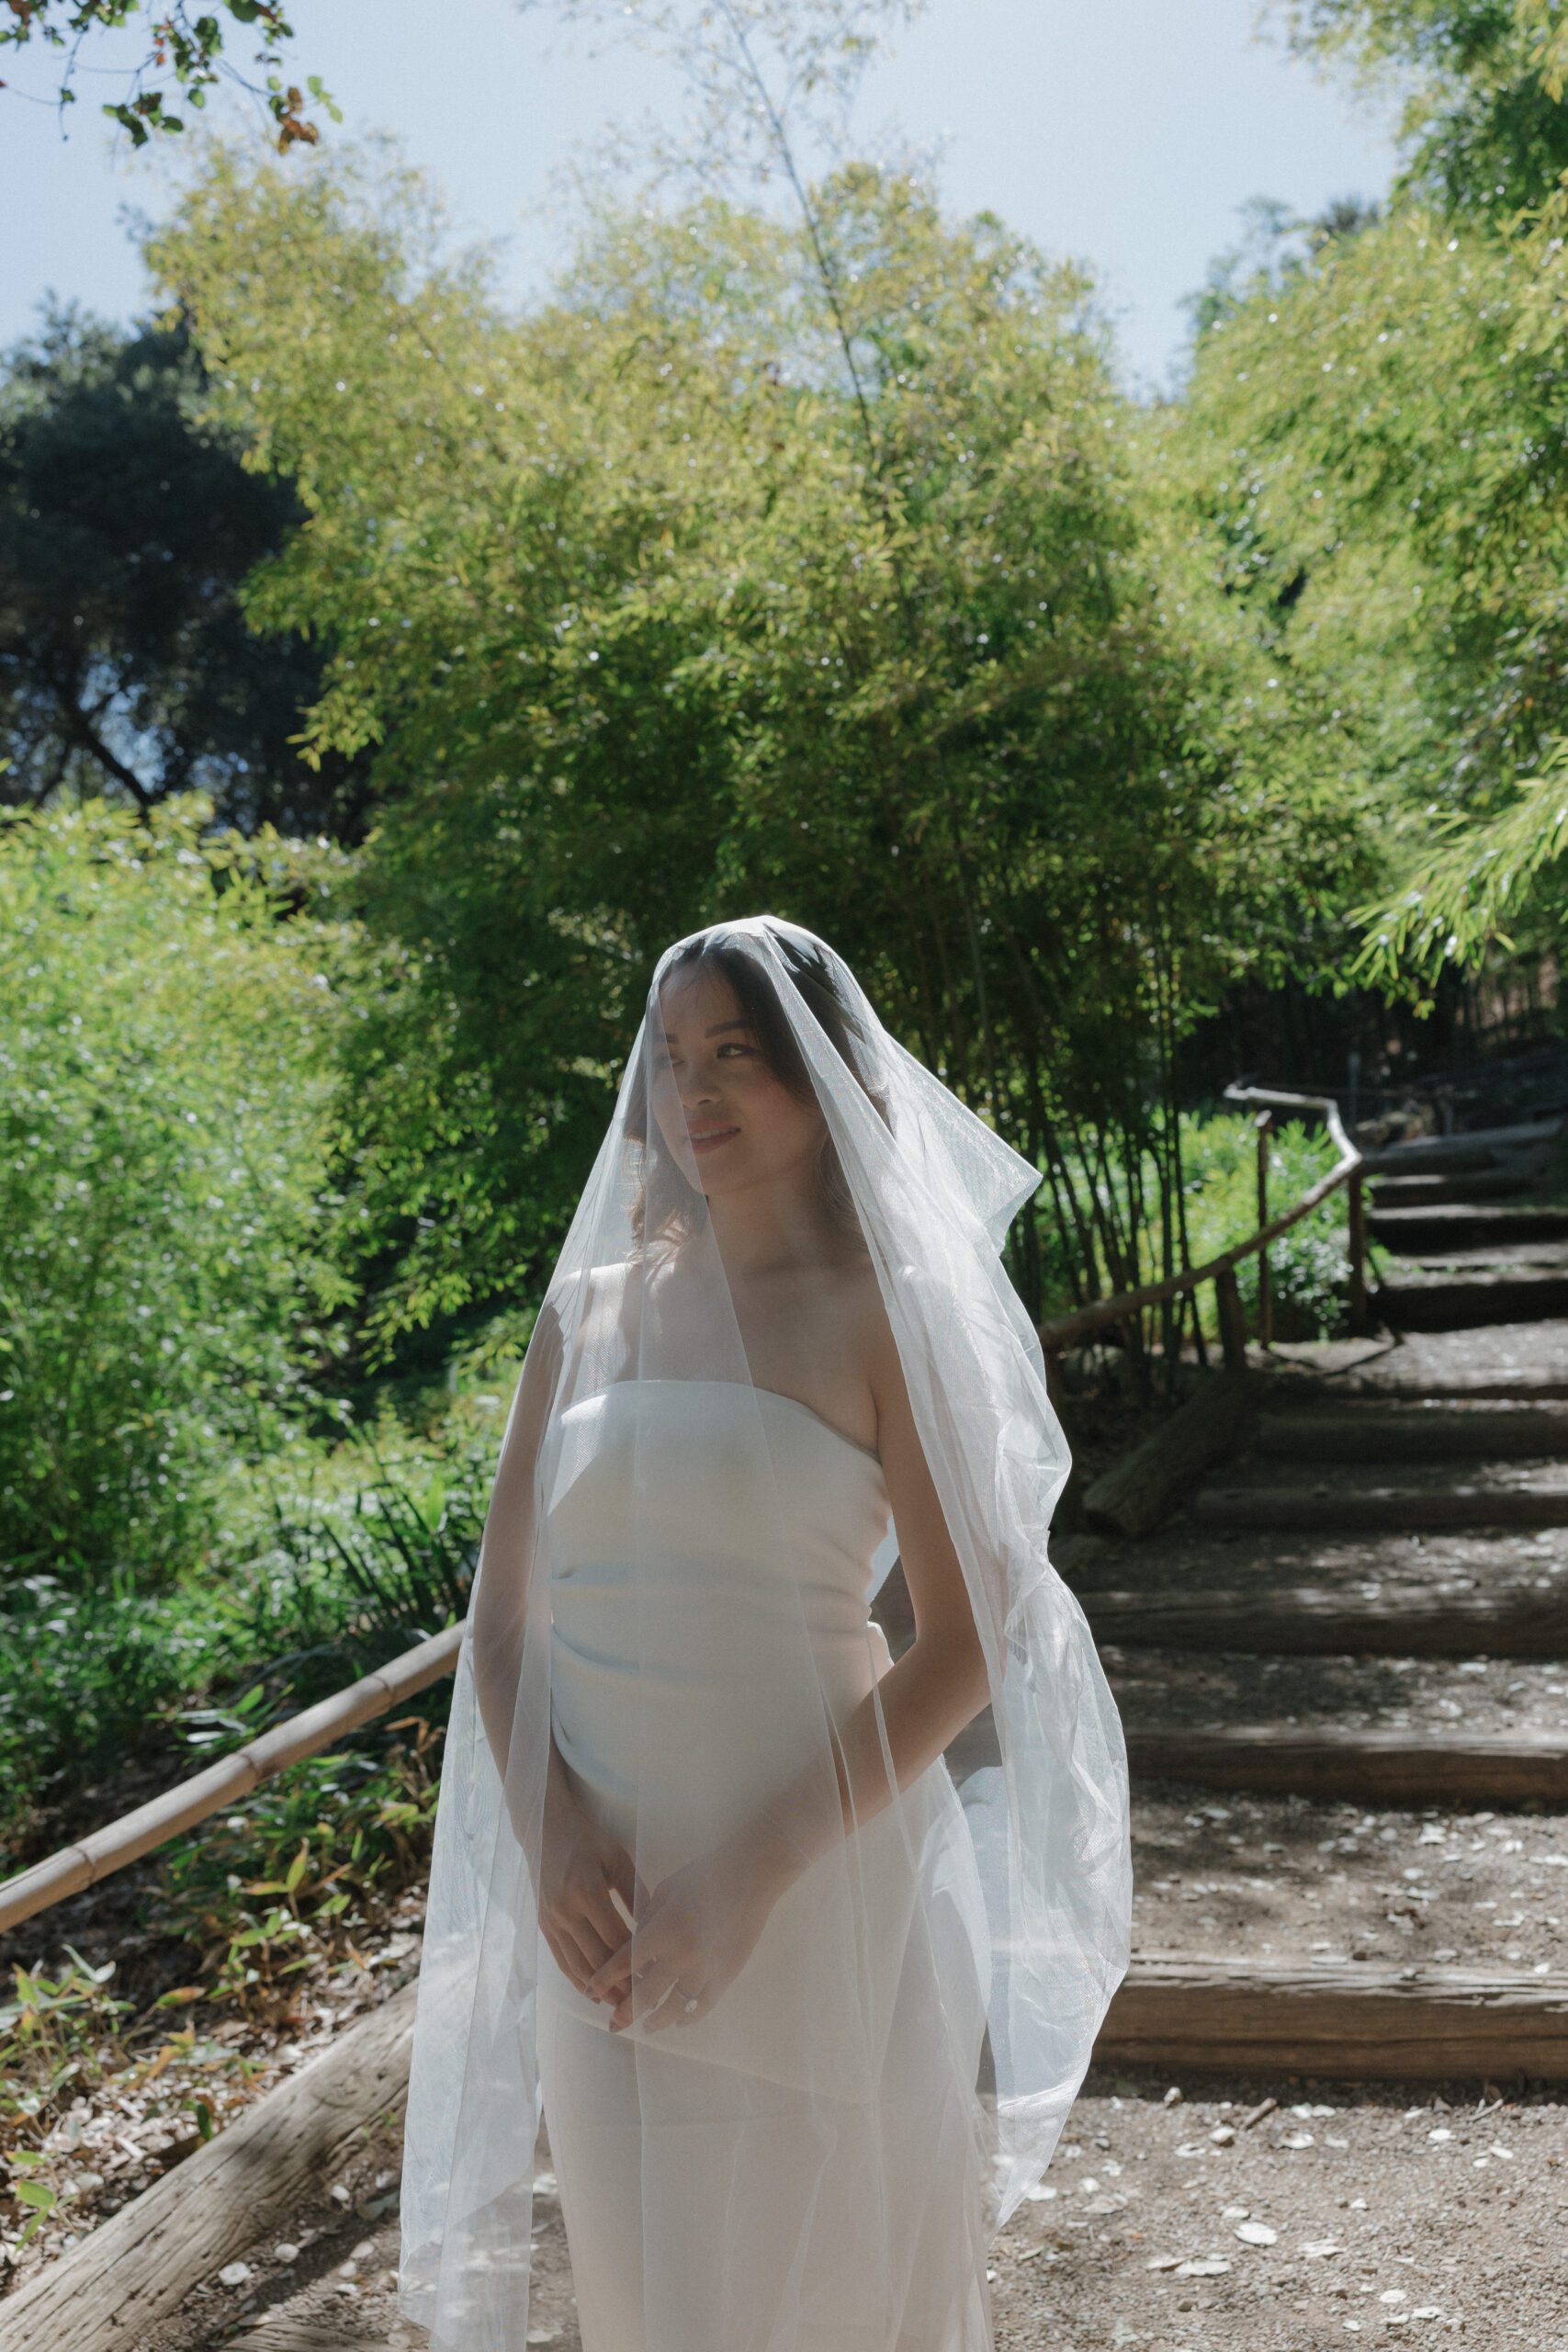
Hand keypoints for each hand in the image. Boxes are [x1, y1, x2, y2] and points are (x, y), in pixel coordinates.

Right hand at [539, 1770, 645, 2004]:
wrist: (546, 1829)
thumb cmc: (588, 1839)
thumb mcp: (617, 1858)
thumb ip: (635, 1892)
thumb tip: (653, 1926)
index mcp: (587, 1891)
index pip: (615, 1939)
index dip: (634, 1962)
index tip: (653, 1977)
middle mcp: (566, 1910)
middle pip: (595, 1959)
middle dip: (618, 1983)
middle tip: (639, 2002)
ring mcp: (551, 1920)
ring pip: (576, 1966)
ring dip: (597, 1989)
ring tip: (618, 2004)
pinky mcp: (543, 1925)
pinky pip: (561, 1960)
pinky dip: (577, 1980)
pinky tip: (592, 1992)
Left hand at [584, 1831, 793, 2032]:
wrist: (751, 1874)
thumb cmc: (705, 1873)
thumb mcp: (668, 1890)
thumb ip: (648, 1919)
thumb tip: (634, 1946)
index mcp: (662, 1930)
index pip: (624, 1963)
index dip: (605, 1980)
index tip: (592, 1992)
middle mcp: (681, 1955)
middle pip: (645, 1995)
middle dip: (625, 2013)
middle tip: (613, 2025)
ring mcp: (705, 1969)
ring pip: (674, 2007)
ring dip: (656, 2020)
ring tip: (646, 2027)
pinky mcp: (726, 1974)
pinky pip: (704, 2005)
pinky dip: (689, 2017)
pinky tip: (679, 2020)